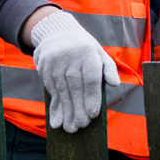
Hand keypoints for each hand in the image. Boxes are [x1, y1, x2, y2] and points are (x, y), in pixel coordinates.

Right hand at [29, 9, 119, 132]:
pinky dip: (55, 105)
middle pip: (75, 87)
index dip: (91, 98)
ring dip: (66, 111)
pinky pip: (51, 89)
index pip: (90, 79)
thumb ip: (109, 69)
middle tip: (81, 126)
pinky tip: (58, 119)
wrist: (57, 31)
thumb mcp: (99, 53)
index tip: (93, 115)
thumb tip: (115, 84)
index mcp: (88, 53)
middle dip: (78, 109)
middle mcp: (71, 57)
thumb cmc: (84, 48)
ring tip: (70, 128)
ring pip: (62, 90)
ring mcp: (55, 62)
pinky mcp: (44, 67)